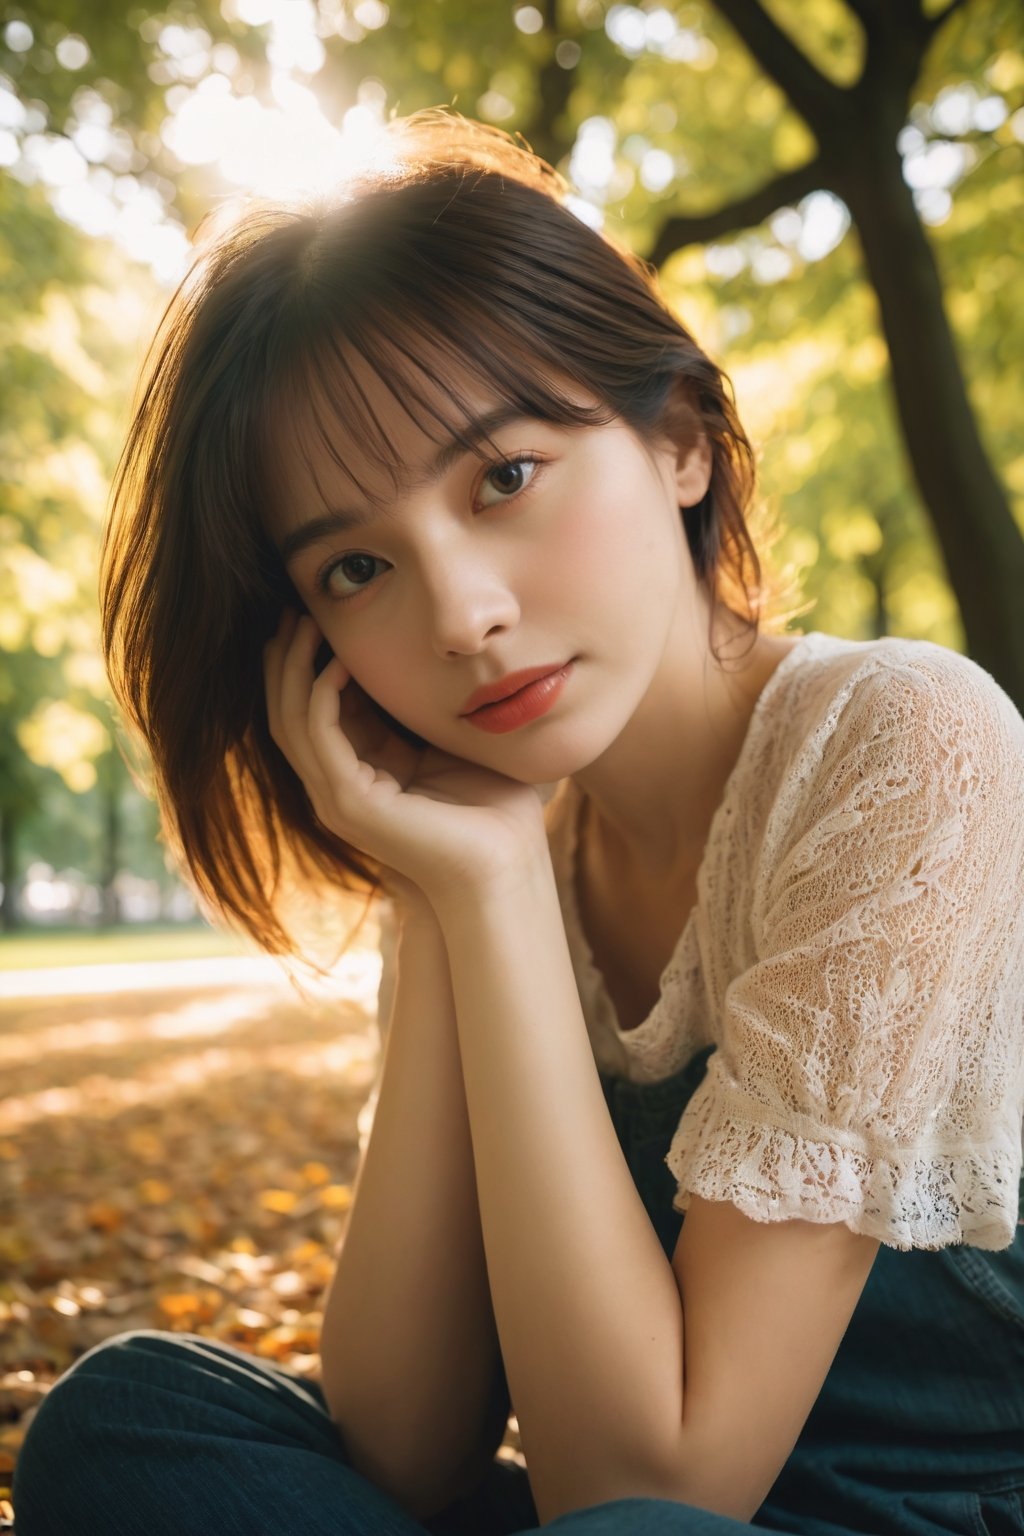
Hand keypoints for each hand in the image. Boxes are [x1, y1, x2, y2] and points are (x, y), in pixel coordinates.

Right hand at [264, 610, 549, 909]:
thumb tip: (436, 654)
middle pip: (289, 712)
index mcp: (363, 773)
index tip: (315, 614)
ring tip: (299, 623)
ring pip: (290, 721)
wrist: (505, 870)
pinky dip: (321, 694)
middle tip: (291, 608)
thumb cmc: (496, 811)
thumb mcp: (452, 743)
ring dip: (292, 669)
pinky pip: (319, 737)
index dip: (312, 661)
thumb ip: (429, 708)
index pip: (319, 709)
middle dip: (287, 659)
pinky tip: (337, 662)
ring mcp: (336, 799)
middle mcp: (338, 788)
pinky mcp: (349, 804)